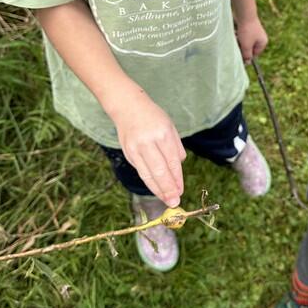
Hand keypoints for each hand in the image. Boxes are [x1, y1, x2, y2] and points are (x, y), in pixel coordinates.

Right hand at [109, 88, 185, 205]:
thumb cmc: (153, 116)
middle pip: (159, 171)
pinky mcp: (128, 153)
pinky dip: (149, 181)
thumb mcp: (170, 126)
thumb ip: (175, 147)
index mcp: (162, 134)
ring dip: (158, 190)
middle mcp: (148, 142)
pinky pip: (141, 170)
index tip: (181, 190)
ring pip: (148, 174)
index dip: (177, 178)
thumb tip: (179, 167)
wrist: (127, 106)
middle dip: (168, 189)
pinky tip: (156, 188)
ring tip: (167, 200)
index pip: (172, 161)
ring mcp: (135, 149)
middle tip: (175, 202)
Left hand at [235, 17, 267, 63]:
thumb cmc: (247, 30)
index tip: (239, 56)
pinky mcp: (247, 28)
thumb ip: (247, 55)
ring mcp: (254, 32)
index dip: (246, 56)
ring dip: (239, 41)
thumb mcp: (246, 46)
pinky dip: (238, 35)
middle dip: (242, 47)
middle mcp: (260, 37)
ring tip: (236, 36)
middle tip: (237, 44)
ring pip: (244, 42)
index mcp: (262, 43)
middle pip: (249, 48)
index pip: (254, 54)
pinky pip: (241, 35)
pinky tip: (235, 32)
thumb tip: (247, 63)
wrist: (244, 14)